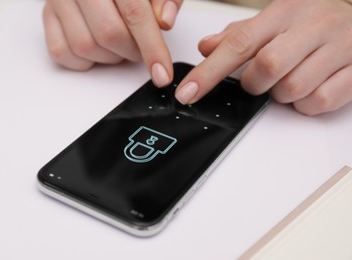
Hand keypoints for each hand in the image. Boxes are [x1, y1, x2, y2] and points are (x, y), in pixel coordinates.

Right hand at [42, 0, 182, 86]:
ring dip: (110, 57)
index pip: (134, 14)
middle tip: (139, 47)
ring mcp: (59, 0)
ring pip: (85, 47)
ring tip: (119, 43)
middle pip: (108, 34)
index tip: (161, 73)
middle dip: (131, 51)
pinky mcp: (48, 14)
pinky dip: (84, 60)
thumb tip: (164, 21)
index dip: (152, 47)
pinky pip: (62, 52)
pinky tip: (98, 46)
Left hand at [175, 0, 351, 114]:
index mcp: (286, 10)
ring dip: (281, 94)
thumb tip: (206, 47)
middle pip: (267, 67)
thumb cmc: (311, 21)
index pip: (238, 43)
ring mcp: (339, 47)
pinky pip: (319, 102)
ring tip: (288, 80)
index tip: (188, 93)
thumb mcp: (273, 20)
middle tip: (259, 79)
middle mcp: (313, 25)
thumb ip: (238, 35)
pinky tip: (309, 88)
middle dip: (254, 83)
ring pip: (293, 89)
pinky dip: (305, 104)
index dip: (208, 72)